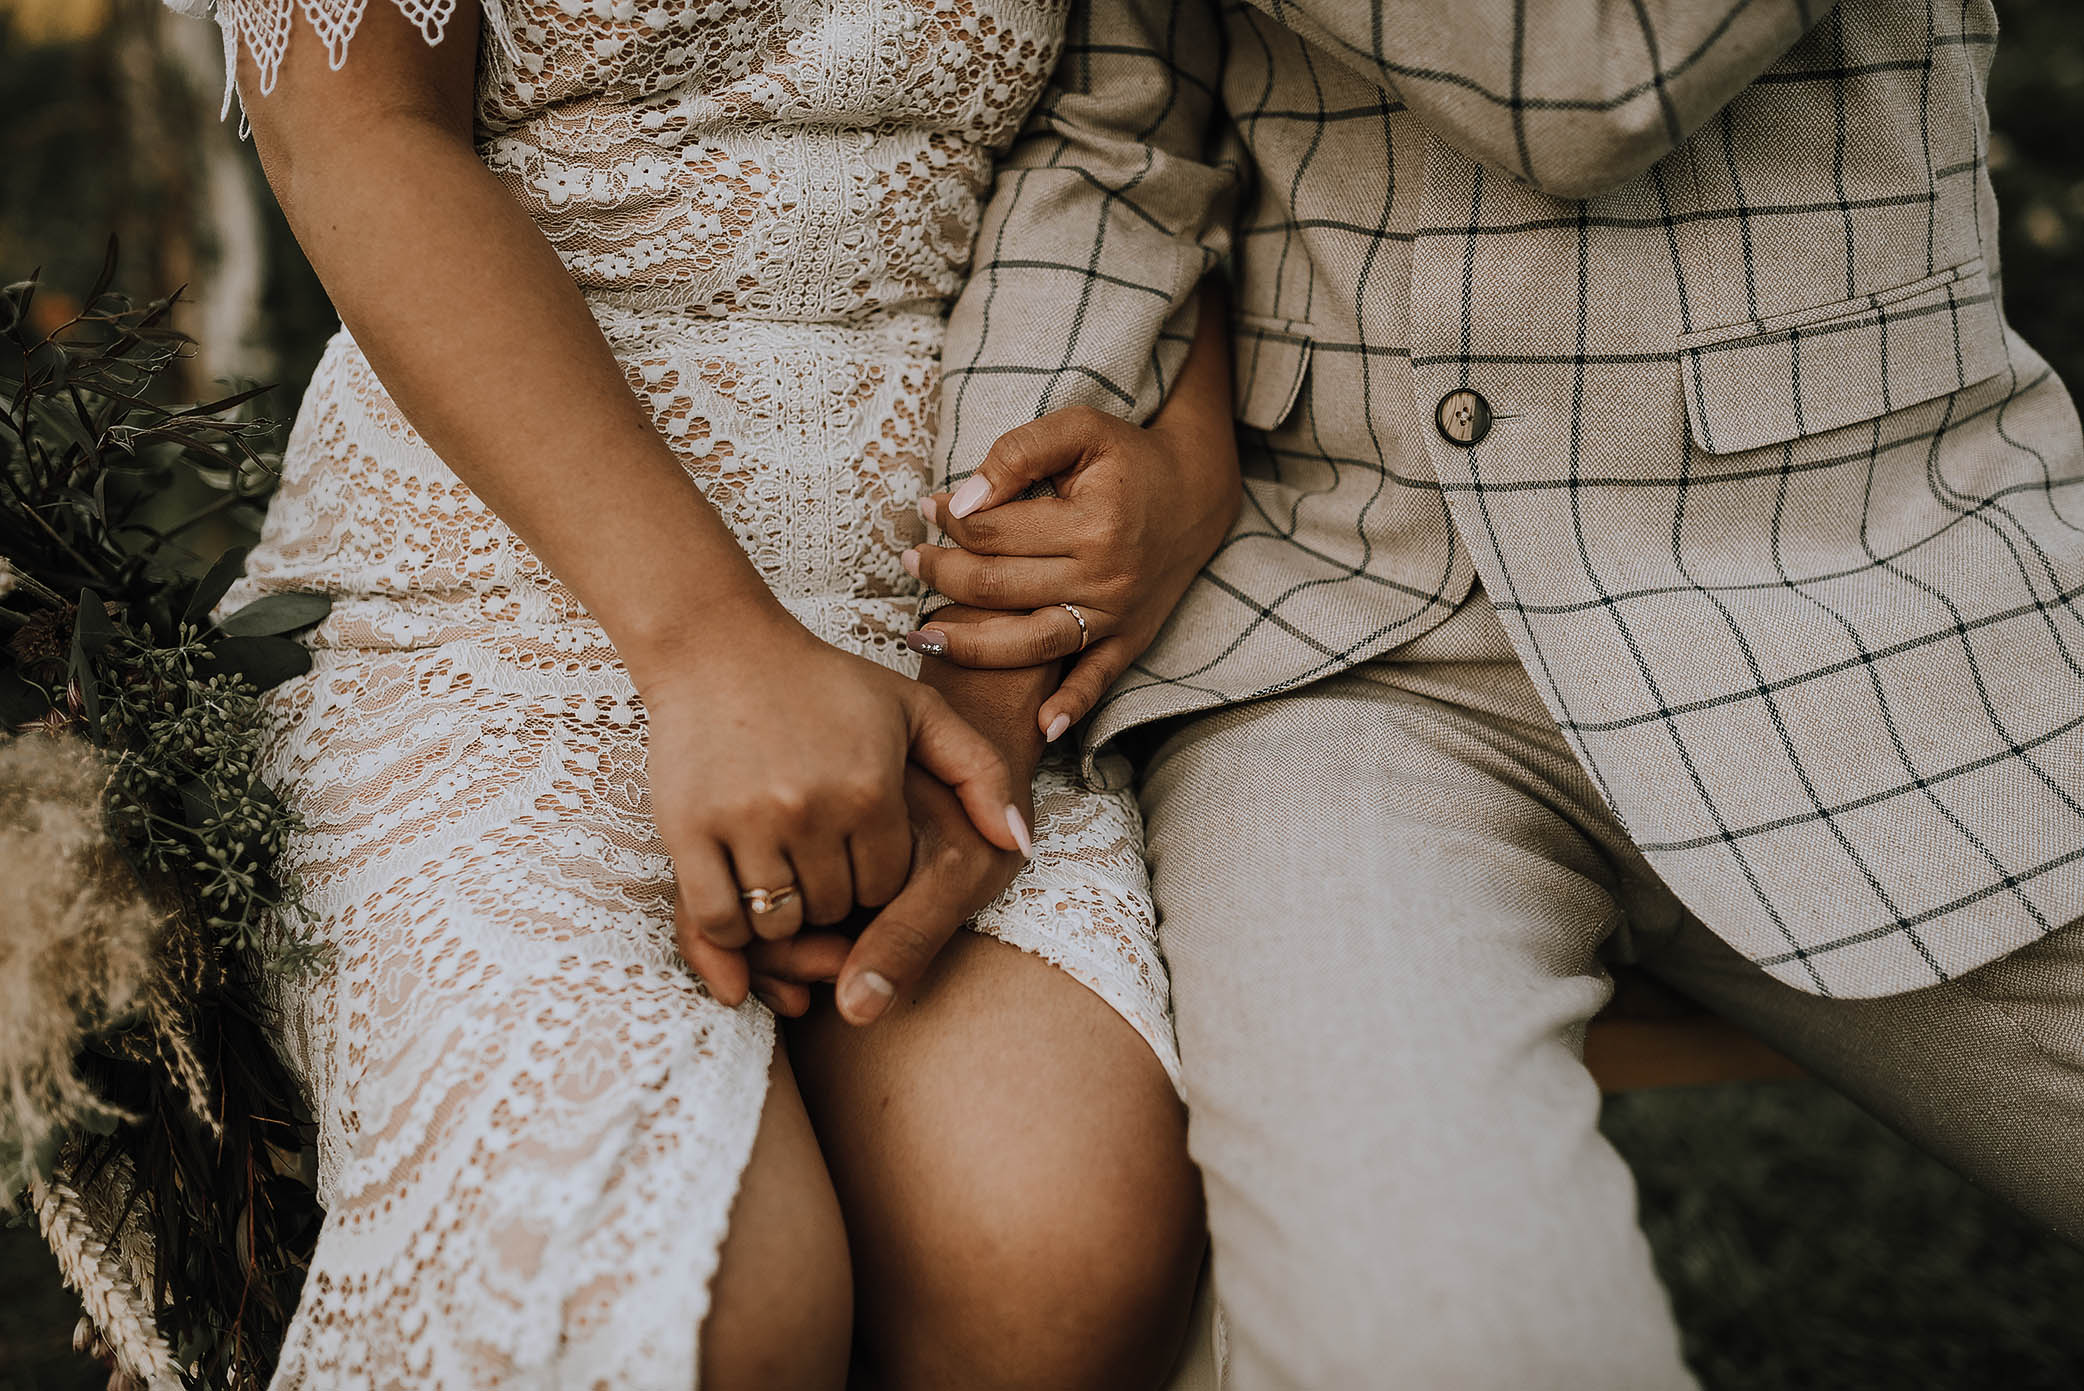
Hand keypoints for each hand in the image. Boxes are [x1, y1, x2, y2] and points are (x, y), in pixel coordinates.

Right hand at [641, 624, 1028, 1005]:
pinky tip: (739, 895)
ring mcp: (746, 821)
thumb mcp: (916, 711)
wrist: (719, 647)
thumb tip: (1019, 844)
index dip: (872, 877)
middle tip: (814, 863)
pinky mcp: (688, 830)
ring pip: (778, 921)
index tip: (855, 850)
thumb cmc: (823, 682)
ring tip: (780, 873)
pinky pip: (717, 919)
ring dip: (780, 912)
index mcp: (871, 788)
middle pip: (835, 908)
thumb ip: (980, 772)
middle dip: (830, 897)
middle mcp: (812, 809)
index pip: (886, 887)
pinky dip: (730, 927)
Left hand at [902, 402, 1238, 740]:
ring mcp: (1116, 614)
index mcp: (1090, 523)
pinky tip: (1040, 727)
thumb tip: (965, 501)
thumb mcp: (1081, 428)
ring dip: (969, 645)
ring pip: (1029, 641)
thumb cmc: (1129, 456)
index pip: (994, 531)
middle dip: (942, 573)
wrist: (1196, 491)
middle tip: (910, 559)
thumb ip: (1021, 453)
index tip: (929, 507)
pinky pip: (1097, 679)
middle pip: (998, 586)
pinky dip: (1071, 706)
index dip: (950, 519)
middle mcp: (1104, 575)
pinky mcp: (1130, 638)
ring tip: (922, 637)